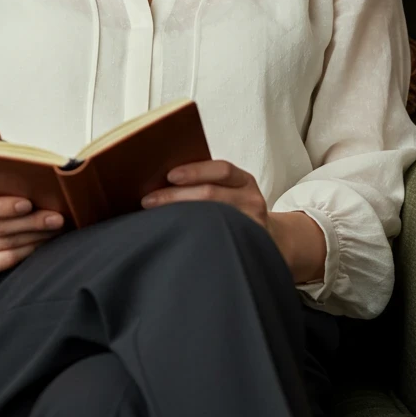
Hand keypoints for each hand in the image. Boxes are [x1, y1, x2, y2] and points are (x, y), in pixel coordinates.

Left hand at [140, 159, 326, 283]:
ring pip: (212, 219)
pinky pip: (217, 241)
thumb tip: (162, 178)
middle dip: (176, 196)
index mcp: (244, 181)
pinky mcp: (246, 246)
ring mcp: (250, 225)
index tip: (169, 175)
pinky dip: (194, 238)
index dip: (195, 171)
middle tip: (148, 201)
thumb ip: (209, 182)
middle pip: (212, 194)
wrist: (267, 240)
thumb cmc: (235, 210)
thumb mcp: (232, 190)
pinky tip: (176, 239)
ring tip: (155, 220)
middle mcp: (251, 201)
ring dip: (180, 218)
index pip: (222, 170)